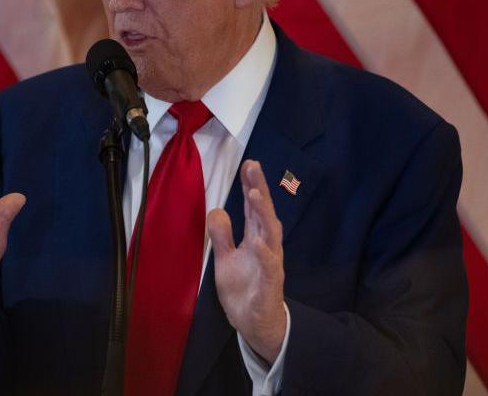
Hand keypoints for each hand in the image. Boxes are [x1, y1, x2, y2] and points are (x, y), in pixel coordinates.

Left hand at [207, 160, 286, 362]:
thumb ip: (221, 235)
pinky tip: (259, 241)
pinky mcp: (270, 283)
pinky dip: (265, 253)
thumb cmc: (243, 288)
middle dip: (259, 189)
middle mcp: (267, 246)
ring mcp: (270, 263)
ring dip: (264, 213)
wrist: (254, 323)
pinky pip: (270, 266)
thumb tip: (217, 210)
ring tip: (255, 194)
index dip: (251, 186)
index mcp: (255, 239)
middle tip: (254, 166)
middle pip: (264, 213)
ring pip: (271, 234)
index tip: (248, 164)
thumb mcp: (224, 259)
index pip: (254, 208)